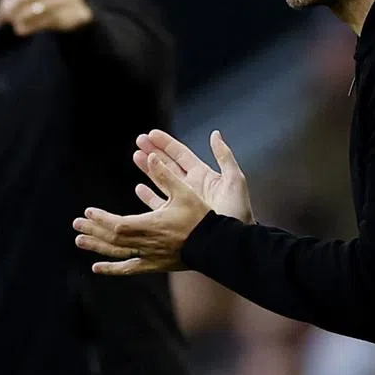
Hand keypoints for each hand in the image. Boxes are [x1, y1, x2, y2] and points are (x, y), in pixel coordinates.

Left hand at [73, 152, 212, 274]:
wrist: (216, 245)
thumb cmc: (202, 218)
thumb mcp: (185, 192)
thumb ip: (166, 175)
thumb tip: (151, 156)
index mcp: (152, 225)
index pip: (118, 224)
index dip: (101, 219)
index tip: (88, 212)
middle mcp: (147, 243)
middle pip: (113, 239)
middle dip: (93, 231)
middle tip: (76, 224)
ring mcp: (150, 256)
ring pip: (117, 253)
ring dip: (97, 247)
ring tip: (79, 242)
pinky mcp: (155, 264)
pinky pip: (130, 268)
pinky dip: (112, 269)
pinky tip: (97, 268)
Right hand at [133, 130, 253, 223]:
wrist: (232, 240)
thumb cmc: (238, 211)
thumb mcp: (235, 179)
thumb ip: (224, 155)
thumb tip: (215, 134)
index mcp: (203, 175)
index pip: (181, 154)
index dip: (166, 144)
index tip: (152, 134)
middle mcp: (190, 186)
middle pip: (167, 164)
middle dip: (153, 151)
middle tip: (139, 140)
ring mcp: (182, 201)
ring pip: (161, 180)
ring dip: (148, 168)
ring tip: (136, 156)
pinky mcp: (176, 216)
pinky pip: (159, 203)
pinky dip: (148, 196)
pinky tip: (139, 188)